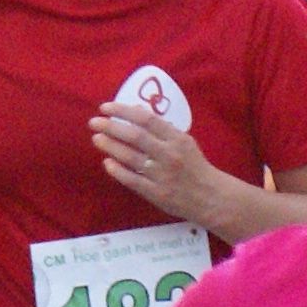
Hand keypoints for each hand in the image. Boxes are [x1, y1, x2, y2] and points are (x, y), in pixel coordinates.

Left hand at [91, 102, 226, 224]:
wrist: (212, 198)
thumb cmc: (196, 167)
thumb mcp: (185, 143)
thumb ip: (162, 128)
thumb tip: (137, 109)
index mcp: (178, 139)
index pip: (147, 119)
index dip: (123, 111)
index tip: (106, 108)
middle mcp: (169, 155)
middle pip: (135, 137)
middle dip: (111, 127)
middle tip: (94, 122)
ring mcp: (162, 175)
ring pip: (130, 157)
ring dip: (110, 146)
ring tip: (97, 139)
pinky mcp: (156, 193)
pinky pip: (131, 179)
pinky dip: (117, 170)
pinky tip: (108, 163)